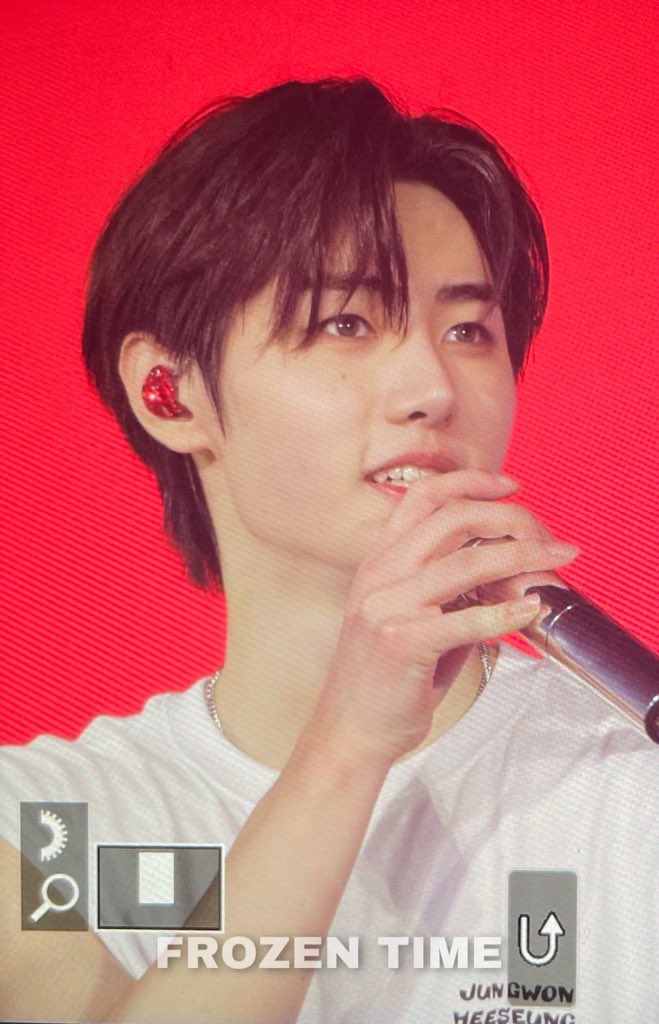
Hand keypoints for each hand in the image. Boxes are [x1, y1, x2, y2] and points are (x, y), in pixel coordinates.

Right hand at [314, 470, 577, 763]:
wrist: (350, 731)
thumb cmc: (386, 680)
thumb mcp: (415, 619)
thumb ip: (454, 591)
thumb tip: (510, 573)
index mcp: (379, 562)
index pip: (424, 498)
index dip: (470, 482)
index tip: (510, 486)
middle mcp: (380, 574)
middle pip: (453, 519)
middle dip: (510, 518)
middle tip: (547, 535)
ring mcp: (387, 606)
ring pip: (467, 562)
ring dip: (523, 555)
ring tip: (556, 561)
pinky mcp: (400, 641)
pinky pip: (466, 619)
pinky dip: (507, 612)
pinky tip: (531, 609)